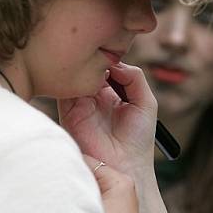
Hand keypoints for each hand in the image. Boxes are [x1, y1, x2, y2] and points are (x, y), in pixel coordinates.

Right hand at [63, 64, 169, 212]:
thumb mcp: (146, 102)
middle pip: (89, 67)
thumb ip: (134, 77)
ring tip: (97, 65)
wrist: (126, 167)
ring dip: (85, 66)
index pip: (106, 66)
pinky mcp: (69, 111)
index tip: (113, 46)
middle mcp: (94, 97)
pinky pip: (65, 88)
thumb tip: (114, 62)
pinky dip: (74, 78)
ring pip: (77, 74)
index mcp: (112, 93)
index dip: (109, 55)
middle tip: (102, 52)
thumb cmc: (138, 140)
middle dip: (95, 57)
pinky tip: (88, 76)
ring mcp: (80, 103)